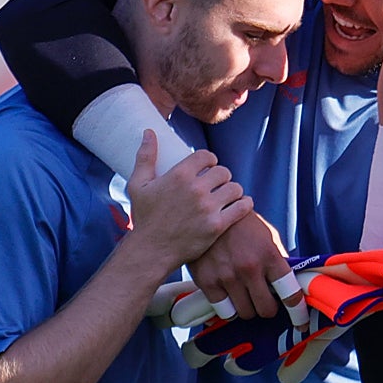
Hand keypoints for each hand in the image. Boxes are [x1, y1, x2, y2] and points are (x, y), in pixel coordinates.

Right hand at [126, 130, 251, 271]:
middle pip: (223, 171)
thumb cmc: (144, 217)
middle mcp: (196, 189)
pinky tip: (241, 204)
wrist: (151, 250)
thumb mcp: (138, 185)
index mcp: (179, 175)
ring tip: (227, 196)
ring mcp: (208, 207)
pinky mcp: (217, 225)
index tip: (208, 168)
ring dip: (233, 191)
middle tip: (217, 185)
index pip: (207, 156)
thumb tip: (148, 133)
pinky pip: (242, 207)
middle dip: (221, 177)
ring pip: (235, 188)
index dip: (210, 160)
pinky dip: (244, 204)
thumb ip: (145, 157)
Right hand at [187, 212, 305, 321]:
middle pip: (266, 310)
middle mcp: (250, 268)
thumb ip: (278, 261)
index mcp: (269, 255)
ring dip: (248, 309)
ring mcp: (227, 276)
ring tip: (245, 296)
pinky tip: (229, 296)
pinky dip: (228, 308)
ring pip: (245, 314)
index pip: (289, 292)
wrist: (209, 211)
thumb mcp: (268, 236)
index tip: (301, 322)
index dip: (298, 312)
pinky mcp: (207, 282)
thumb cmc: (243, 224)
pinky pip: (223, 310)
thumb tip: (290, 285)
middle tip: (265, 302)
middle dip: (268, 309)